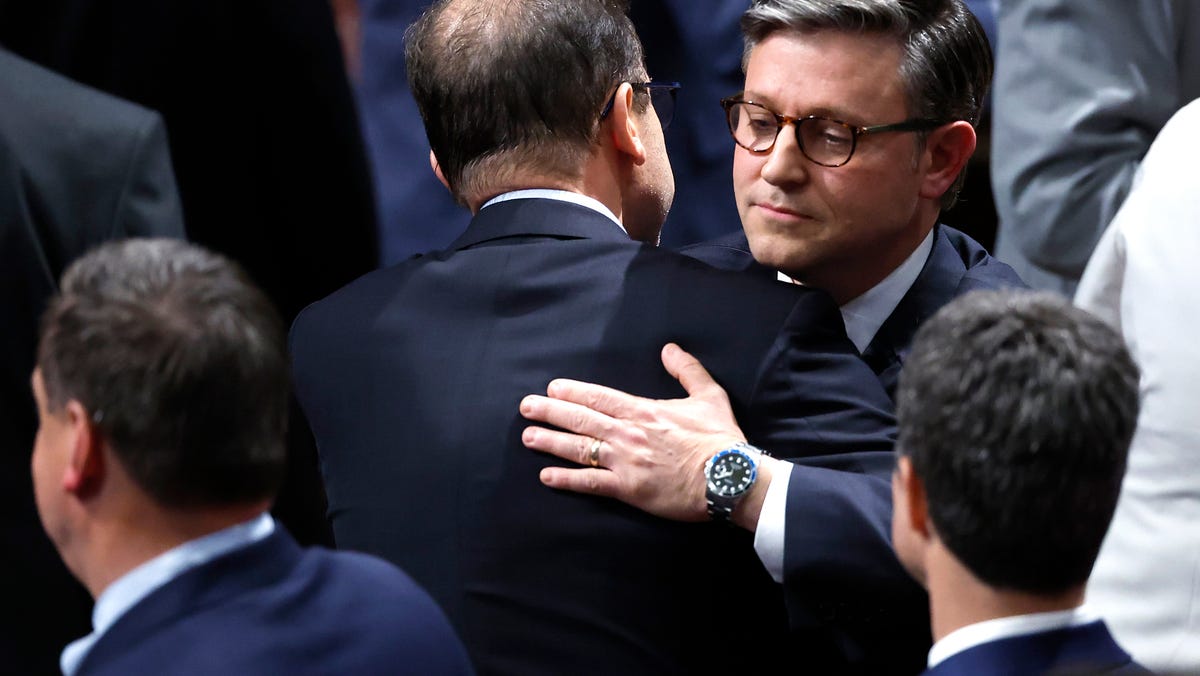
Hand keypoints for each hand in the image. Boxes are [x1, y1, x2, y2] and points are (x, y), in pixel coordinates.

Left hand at [520, 343, 747, 521]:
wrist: (729, 477)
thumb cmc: (720, 438)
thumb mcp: (709, 395)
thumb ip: (687, 370)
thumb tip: (670, 348)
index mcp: (643, 411)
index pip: (599, 396)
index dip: (572, 391)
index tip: (552, 388)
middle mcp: (627, 433)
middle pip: (580, 419)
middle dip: (550, 411)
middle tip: (525, 407)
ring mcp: (625, 461)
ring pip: (578, 448)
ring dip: (550, 441)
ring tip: (528, 436)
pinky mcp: (628, 489)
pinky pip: (590, 483)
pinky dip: (566, 479)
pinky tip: (546, 476)